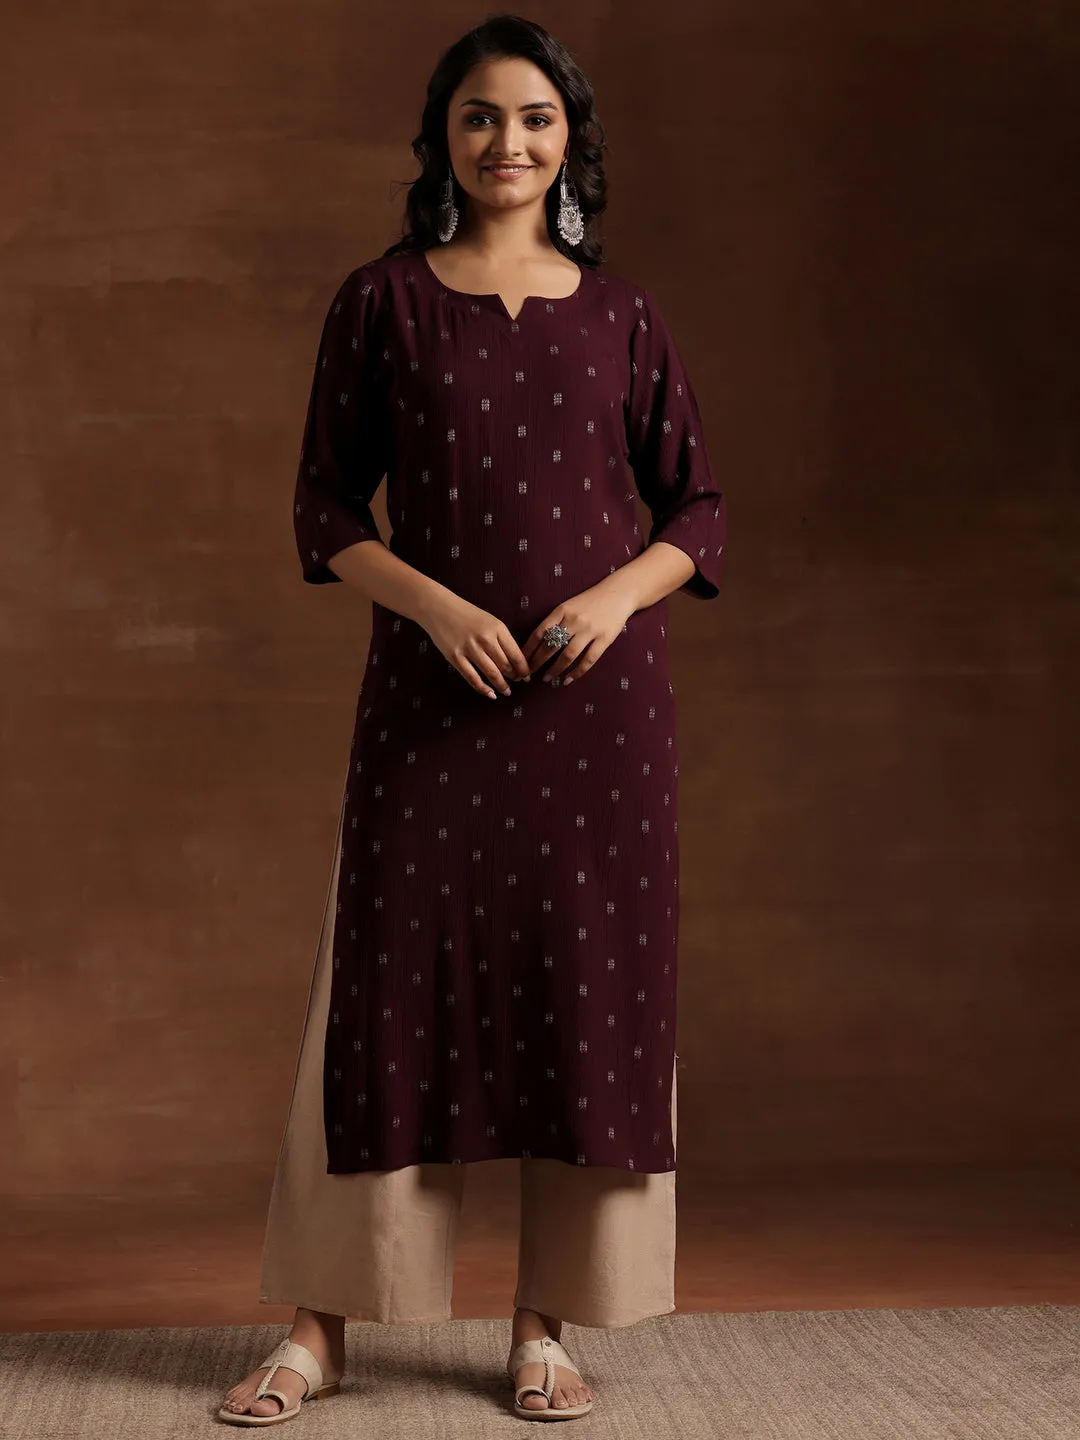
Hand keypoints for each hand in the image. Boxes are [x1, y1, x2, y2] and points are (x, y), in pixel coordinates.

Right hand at [418, 592, 530, 698]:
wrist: (438, 608)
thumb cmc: (466, 614)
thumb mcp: (489, 621)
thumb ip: (501, 639)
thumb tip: (515, 661)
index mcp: (497, 628)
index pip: (516, 654)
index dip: (524, 668)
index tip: (527, 676)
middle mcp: (485, 639)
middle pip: (506, 665)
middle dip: (515, 677)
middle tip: (518, 683)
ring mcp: (469, 649)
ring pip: (491, 673)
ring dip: (502, 685)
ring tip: (507, 692)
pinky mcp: (455, 657)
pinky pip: (472, 677)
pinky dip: (483, 688)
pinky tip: (491, 694)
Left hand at [523, 581, 637, 687]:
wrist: (618, 593)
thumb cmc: (590, 601)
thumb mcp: (569, 605)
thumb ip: (556, 620)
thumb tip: (538, 642)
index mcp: (562, 610)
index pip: (539, 632)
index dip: (528, 649)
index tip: (520, 660)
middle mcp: (574, 620)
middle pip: (550, 646)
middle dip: (537, 662)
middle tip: (528, 674)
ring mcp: (589, 630)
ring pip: (568, 655)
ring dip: (555, 670)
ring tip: (546, 678)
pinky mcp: (604, 639)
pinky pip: (588, 660)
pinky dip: (577, 672)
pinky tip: (568, 680)